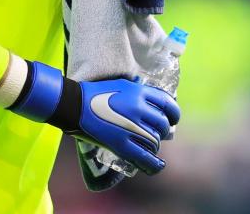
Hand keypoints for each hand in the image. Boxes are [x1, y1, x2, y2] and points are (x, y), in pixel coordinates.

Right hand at [9, 61, 179, 174]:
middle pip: (162, 124)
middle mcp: (138, 108)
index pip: (167, 103)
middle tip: (157, 133)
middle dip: (162, 130)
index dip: (174, 113)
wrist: (74, 105)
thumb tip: (153, 103)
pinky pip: (144, 157)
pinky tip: (158, 164)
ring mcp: (131, 127)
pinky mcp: (121, 144)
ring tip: (148, 145)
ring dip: (154, 144)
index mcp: (139, 91)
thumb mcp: (122, 84)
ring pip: (155, 140)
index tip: (173, 119)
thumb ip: (139, 92)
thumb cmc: (95, 92)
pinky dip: (154, 163)